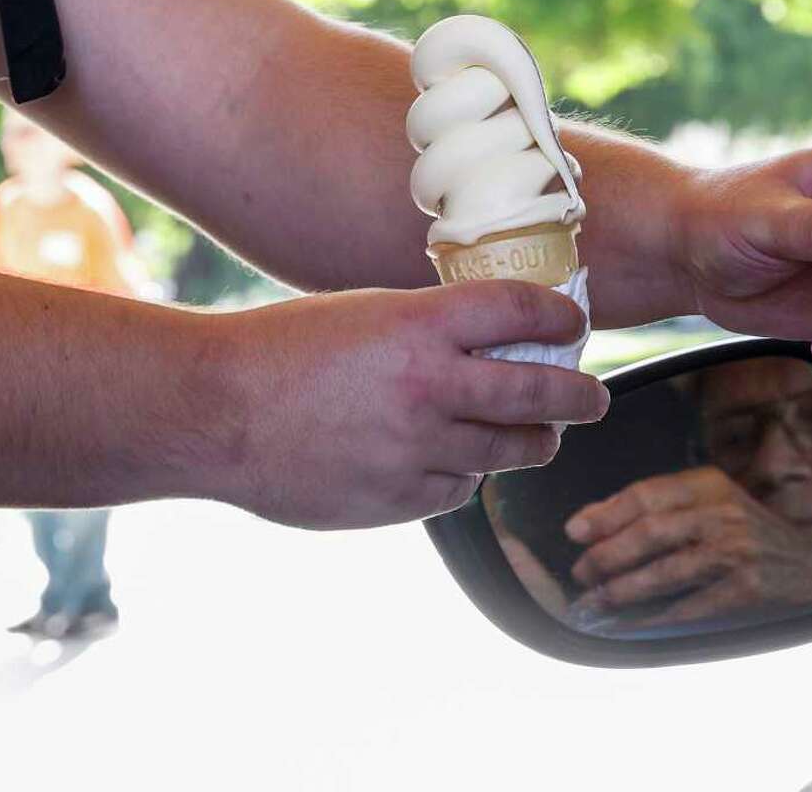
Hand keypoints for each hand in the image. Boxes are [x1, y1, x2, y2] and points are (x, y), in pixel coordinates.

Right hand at [211, 281, 609, 529]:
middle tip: (594, 397)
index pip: (522, 311)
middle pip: (540, 392)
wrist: (217, 411)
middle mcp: (429, 387)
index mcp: (419, 325)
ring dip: (534, 441)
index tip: (573, 322)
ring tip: (541, 436)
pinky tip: (459, 463)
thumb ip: (427, 329)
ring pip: (508, 451)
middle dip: (580, 396)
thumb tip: (489, 342)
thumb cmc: (282, 349)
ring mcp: (416, 449)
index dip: (560, 316)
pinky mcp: (398, 499)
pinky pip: (459, 489)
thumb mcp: (362, 312)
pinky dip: (467, 475)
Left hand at [561, 464, 811, 625]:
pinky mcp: (747, 587)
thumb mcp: (709, 501)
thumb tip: (588, 522)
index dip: (604, 514)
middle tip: (581, 573)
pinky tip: (634, 625)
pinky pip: (693, 606)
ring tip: (596, 601)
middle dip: (608, 555)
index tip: (573, 532)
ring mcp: (737, 550)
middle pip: (651, 532)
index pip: (645, 495)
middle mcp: (721, 512)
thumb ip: (658, 507)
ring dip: (624, 589)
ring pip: (667, 571)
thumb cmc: (745, 530)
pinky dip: (659, 617)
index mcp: (706, 485)